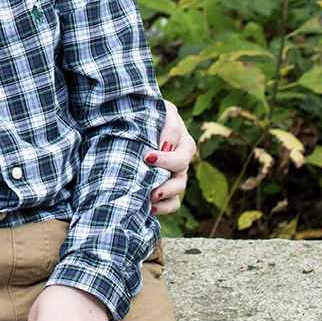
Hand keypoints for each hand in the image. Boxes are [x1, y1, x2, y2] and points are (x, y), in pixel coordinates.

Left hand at [146, 101, 194, 215]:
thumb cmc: (151, 112)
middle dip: (166, 187)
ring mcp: (173, 177)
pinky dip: (162, 208)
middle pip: (180, 181)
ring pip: (176, 194)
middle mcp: (181, 164)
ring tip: (148, 199)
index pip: (180, 158)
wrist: (136, 119)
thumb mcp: (162, 111)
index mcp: (185, 145)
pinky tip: (149, 207)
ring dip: (163, 198)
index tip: (147, 157)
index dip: (165, 160)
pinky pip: (171, 204)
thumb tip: (166, 147)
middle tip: (150, 190)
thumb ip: (169, 126)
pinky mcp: (164, 187)